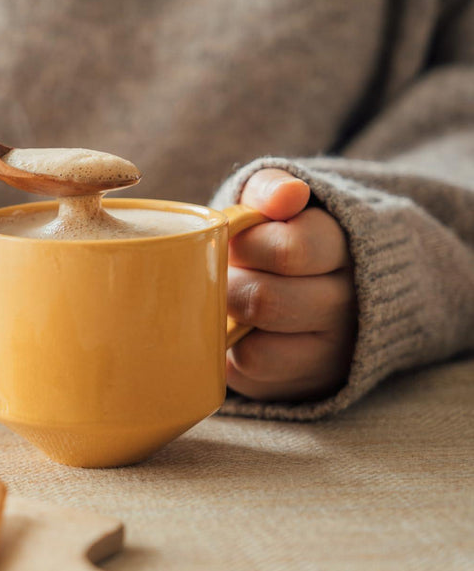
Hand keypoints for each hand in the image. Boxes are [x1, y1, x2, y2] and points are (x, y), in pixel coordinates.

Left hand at [226, 169, 356, 399]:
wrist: (324, 286)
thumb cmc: (283, 237)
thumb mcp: (281, 204)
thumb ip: (273, 189)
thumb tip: (288, 195)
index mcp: (344, 249)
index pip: (289, 251)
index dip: (245, 245)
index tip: (235, 240)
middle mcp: (347, 305)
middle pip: (265, 302)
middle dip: (228, 285)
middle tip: (224, 274)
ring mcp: (330, 351)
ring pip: (257, 350)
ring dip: (228, 323)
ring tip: (231, 302)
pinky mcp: (303, 382)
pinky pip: (250, 375)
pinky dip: (231, 352)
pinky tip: (237, 330)